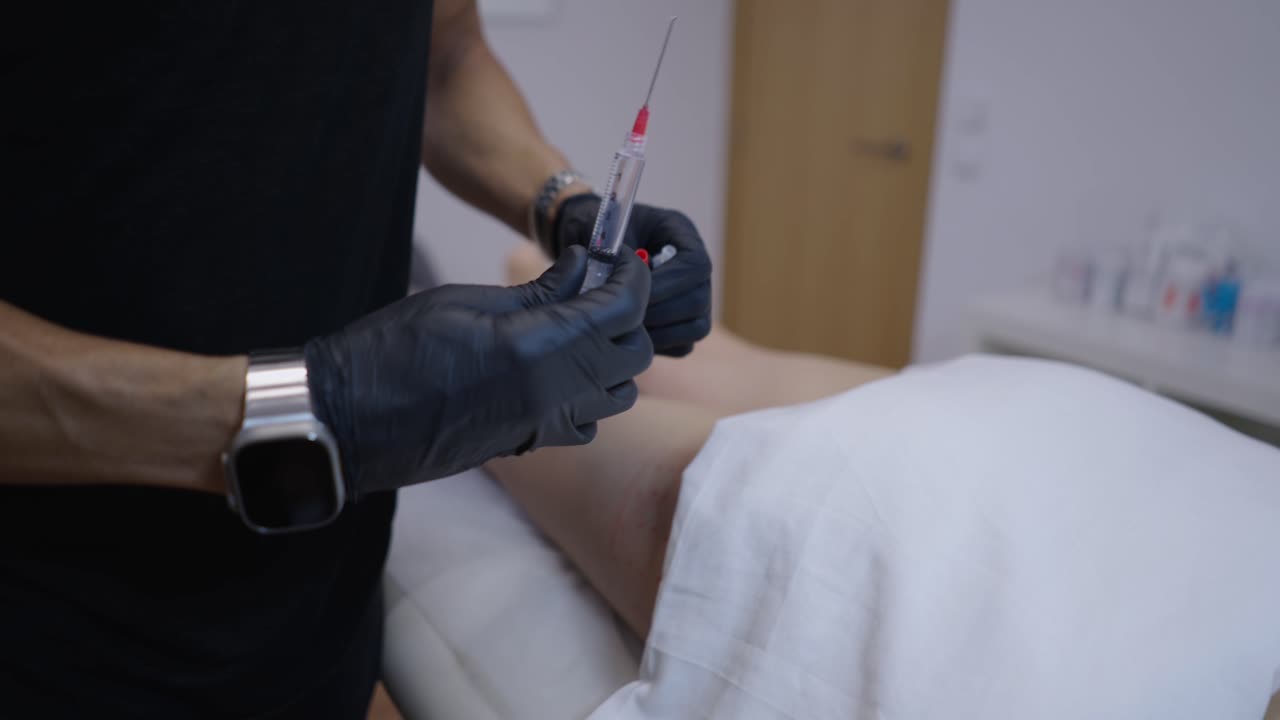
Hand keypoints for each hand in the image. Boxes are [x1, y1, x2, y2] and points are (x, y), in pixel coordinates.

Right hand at [304, 246, 652, 496]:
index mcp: (539, 345)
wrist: (350, 418)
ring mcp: (544, 424)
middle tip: (597, 292)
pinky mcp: (530, 444)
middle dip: (626, 319)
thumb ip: (536, 291)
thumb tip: (583, 269)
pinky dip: (588, 397)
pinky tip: (558, 373)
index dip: (632, 280)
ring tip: (579, 331)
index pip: (621, 310)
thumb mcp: (466, 301)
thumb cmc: (396, 348)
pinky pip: (587, 423)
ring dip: (611, 360)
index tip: (623, 263)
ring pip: (618, 394)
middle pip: (632, 355)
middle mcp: (554, 391)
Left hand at [551, 194, 711, 356]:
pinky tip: (630, 336)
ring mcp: (695, 296)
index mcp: (680, 233)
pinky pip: (683, 346)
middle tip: (621, 316)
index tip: (630, 292)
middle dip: (658, 313)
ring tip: (624, 327)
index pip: (695, 265)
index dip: (667, 284)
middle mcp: (695, 267)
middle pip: (699, 300)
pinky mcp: (685, 324)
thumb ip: (608, 249)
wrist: (591, 247)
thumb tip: (612, 274)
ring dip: (659, 333)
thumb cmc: (596, 233)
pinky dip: (659, 346)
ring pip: (696, 327)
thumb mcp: (597, 230)